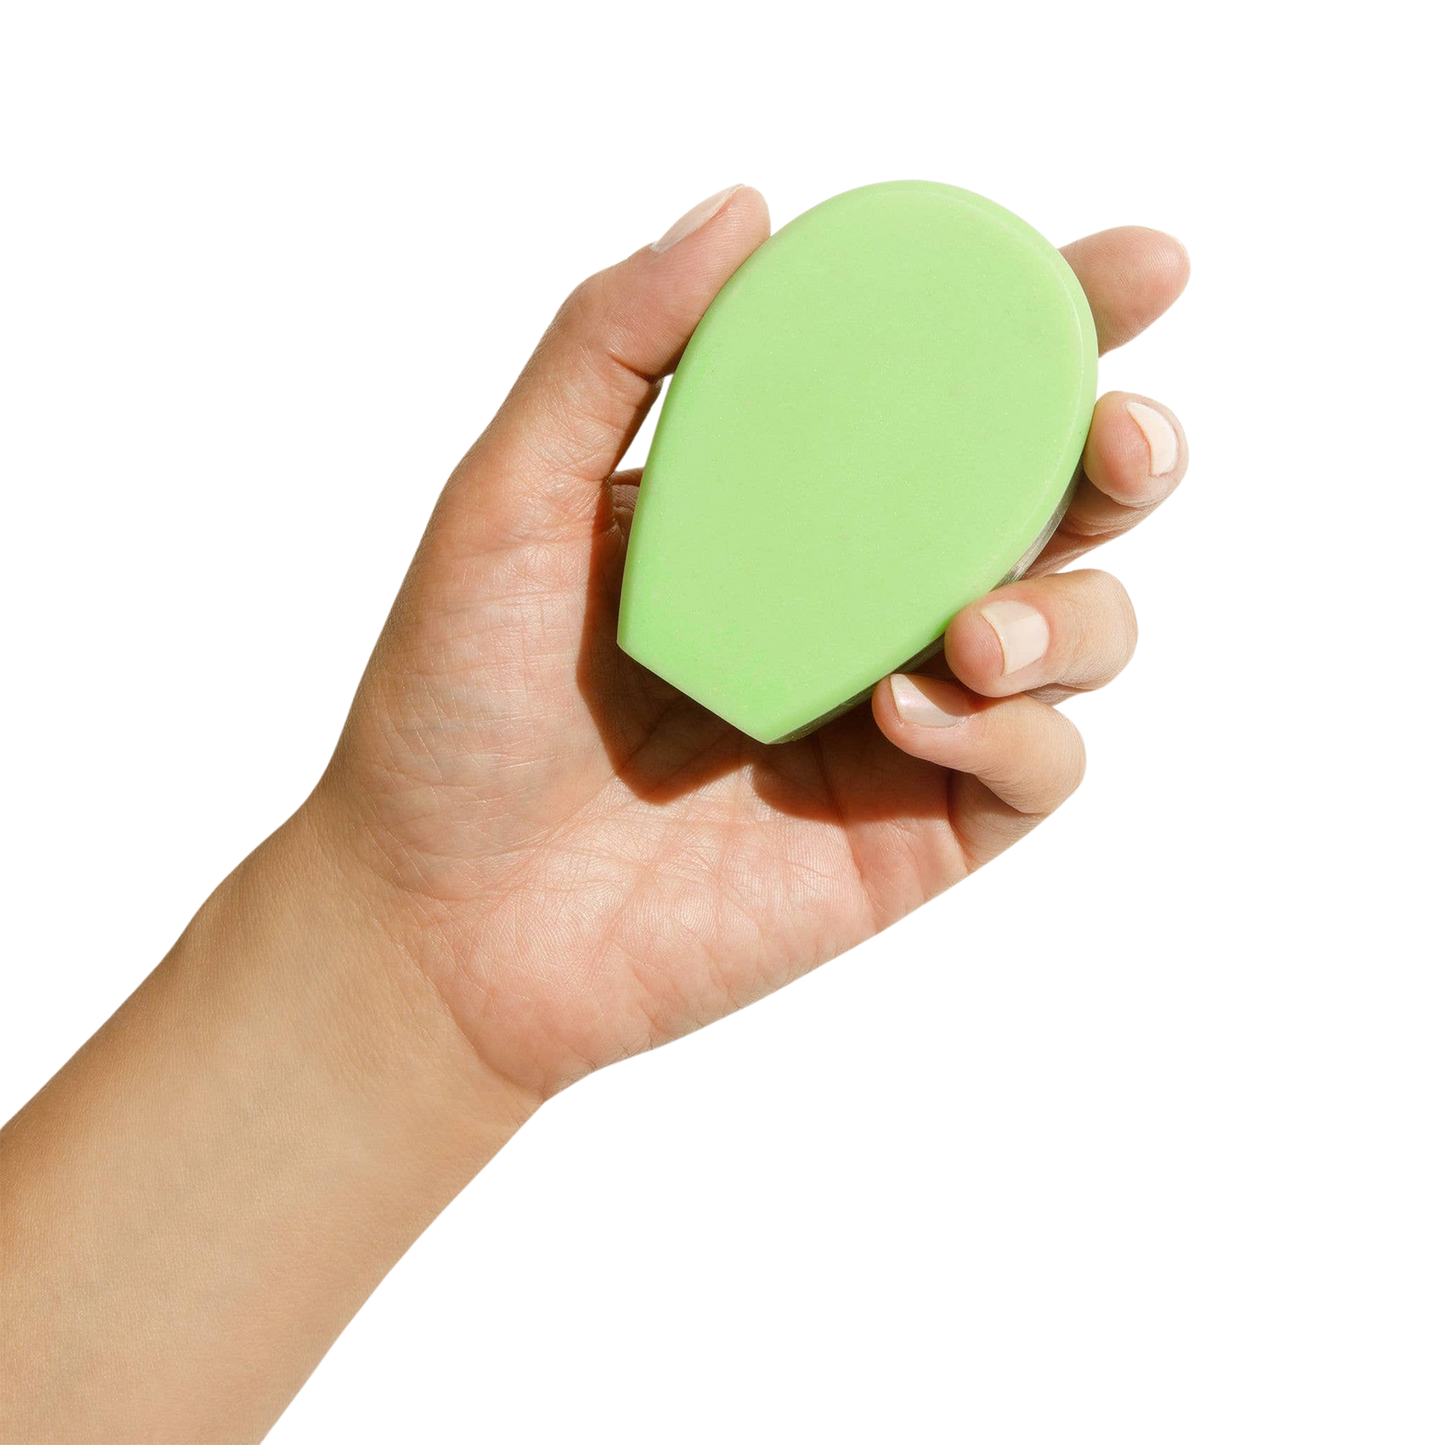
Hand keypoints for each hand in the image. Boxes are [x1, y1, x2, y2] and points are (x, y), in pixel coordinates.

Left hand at [308, 180, 1193, 1102]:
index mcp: (784, 503)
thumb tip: (746, 204)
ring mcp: (900, 721)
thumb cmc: (456, 705)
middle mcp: (860, 600)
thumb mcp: (506, 498)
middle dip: (1129, 453)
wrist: (438, 920)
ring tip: (974, 630)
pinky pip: (1037, 769)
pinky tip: (907, 714)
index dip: (1052, 320)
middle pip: (1054, 504)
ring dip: (1075, 611)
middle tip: (1125, 436)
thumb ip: (610, 346)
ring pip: (1084, 633)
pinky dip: (1010, 730)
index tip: (1136, 268)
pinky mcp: (915, 838)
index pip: (941, 392)